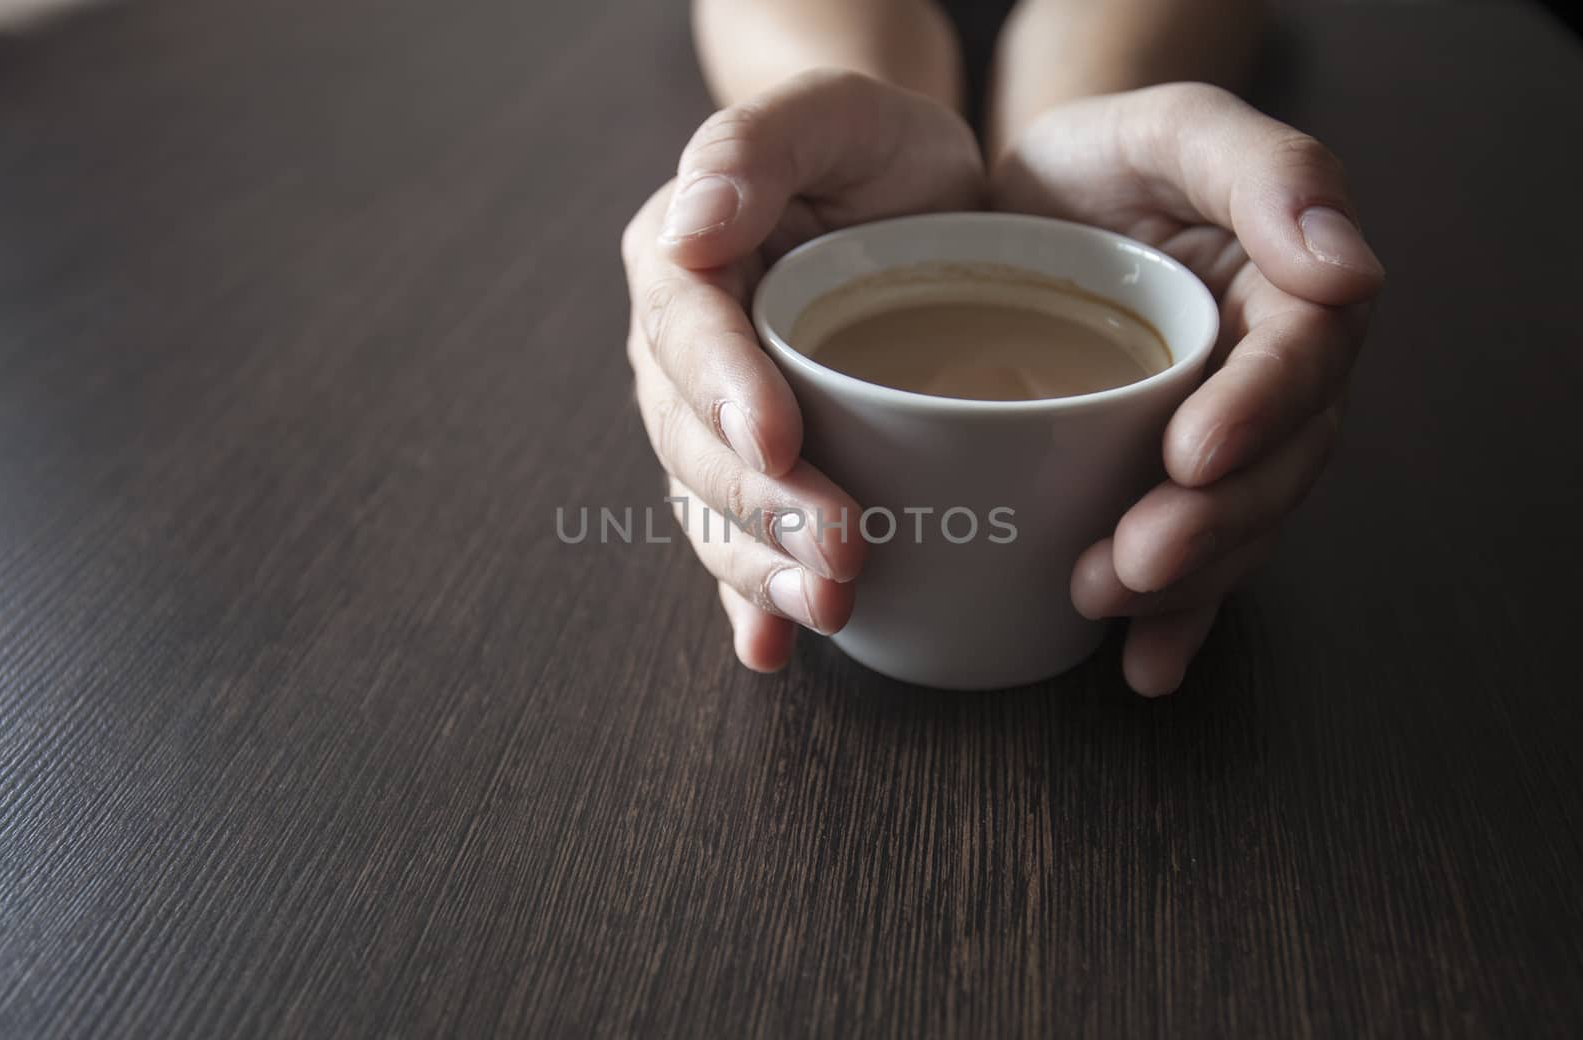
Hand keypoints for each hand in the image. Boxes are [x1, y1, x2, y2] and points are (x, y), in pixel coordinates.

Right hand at [621, 70, 984, 671]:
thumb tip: (691, 225)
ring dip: (760, 566)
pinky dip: (749, 596)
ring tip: (825, 608)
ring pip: (712, 504)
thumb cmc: (876, 148)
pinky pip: (736, 539)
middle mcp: (683, 351)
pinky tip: (769, 646)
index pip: (687, 331)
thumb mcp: (834, 112)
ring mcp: (715, 420)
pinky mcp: (760, 469)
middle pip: (695, 439)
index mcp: (682, 259)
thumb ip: (757, 143)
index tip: (779, 443)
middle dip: (759, 503)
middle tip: (841, 548)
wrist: (915, 198)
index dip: (724, 393)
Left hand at [994, 83, 1384, 695]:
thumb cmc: (1098, 157)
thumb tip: (1346, 267)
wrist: (1014, 206)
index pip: (1301, 358)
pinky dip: (1173, 622)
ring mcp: (1213, 438)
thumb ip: (1266, 171)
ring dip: (1183, 581)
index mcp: (1286, 289)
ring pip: (1234, 524)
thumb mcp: (1172, 128)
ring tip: (1101, 600)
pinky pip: (1188, 563)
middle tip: (1136, 557)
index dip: (1258, 412)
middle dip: (1213, 524)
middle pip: (1275, 464)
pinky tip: (1144, 667)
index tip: (1192, 452)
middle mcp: (1264, 375)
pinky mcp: (1155, 484)